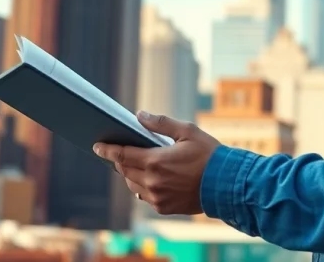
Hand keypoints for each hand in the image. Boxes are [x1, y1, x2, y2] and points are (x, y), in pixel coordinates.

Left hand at [93, 110, 220, 215]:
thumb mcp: (187, 131)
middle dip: (120, 160)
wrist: (227, 184)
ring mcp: (158, 197)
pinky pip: (145, 197)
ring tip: (135, 164)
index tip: (97, 146)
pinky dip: (143, 187)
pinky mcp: (164, 207)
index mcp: (156, 161)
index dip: (107, 150)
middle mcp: (153, 182)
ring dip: (130, 174)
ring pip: (133, 185)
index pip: (122, 155)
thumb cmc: (209, 154)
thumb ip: (160, 124)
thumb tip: (139, 115)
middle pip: (125, 170)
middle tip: (119, 151)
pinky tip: (150, 178)